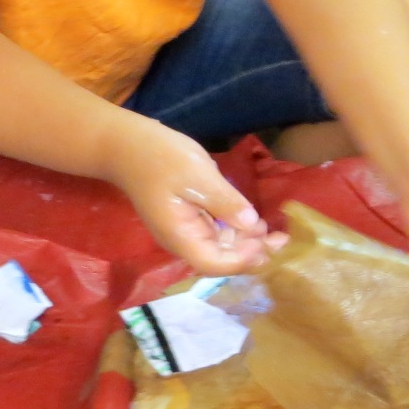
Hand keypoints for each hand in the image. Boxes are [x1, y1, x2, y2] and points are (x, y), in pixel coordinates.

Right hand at [104, 115, 285, 273]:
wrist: (125, 145)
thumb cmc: (160, 157)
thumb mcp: (197, 175)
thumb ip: (224, 202)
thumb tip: (251, 224)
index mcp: (179, 235)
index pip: (212, 263)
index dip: (241, 260)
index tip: (266, 245)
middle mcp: (180, 240)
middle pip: (218, 259)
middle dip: (251, 254)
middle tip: (283, 241)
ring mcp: (182, 230)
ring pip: (219, 247)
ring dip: (246, 243)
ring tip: (275, 234)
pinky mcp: (186, 218)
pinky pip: (214, 233)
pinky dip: (235, 231)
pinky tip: (254, 223)